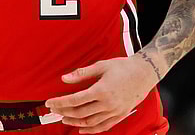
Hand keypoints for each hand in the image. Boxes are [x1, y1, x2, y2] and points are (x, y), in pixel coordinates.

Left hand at [45, 56, 159, 133]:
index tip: (50, 102)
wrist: (144, 73)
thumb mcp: (101, 66)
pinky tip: (81, 128)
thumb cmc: (123, 67)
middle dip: (64, 112)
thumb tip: (64, 79)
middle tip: (53, 110)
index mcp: (101, 90)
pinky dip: (91, 130)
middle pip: (80, 112)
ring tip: (64, 119)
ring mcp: (114, 111)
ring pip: (90, 122)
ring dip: (74, 122)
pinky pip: (103, 126)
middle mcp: (107, 104)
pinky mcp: (120, 115)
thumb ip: (81, 74)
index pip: (75, 100)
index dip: (60, 102)